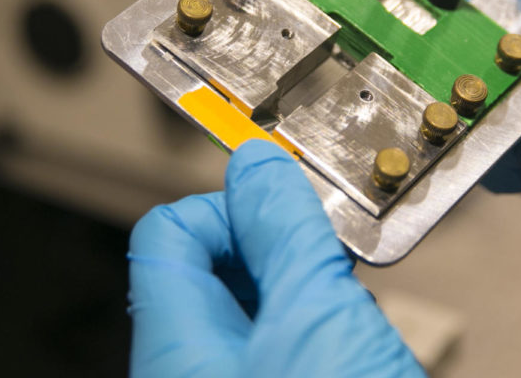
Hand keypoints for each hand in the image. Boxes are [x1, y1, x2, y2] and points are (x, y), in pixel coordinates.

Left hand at [128, 140, 423, 376]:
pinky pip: (281, 337)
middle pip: (214, 262)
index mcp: (178, 345)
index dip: (230, 203)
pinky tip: (351, 336)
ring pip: (254, 301)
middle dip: (279, 245)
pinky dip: (317, 320)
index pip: (170, 231)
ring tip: (346, 302)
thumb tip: (256, 164)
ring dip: (305, 283)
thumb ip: (285, 233)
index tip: (285, 204)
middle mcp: (194, 364)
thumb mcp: (319, 317)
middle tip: (327, 257)